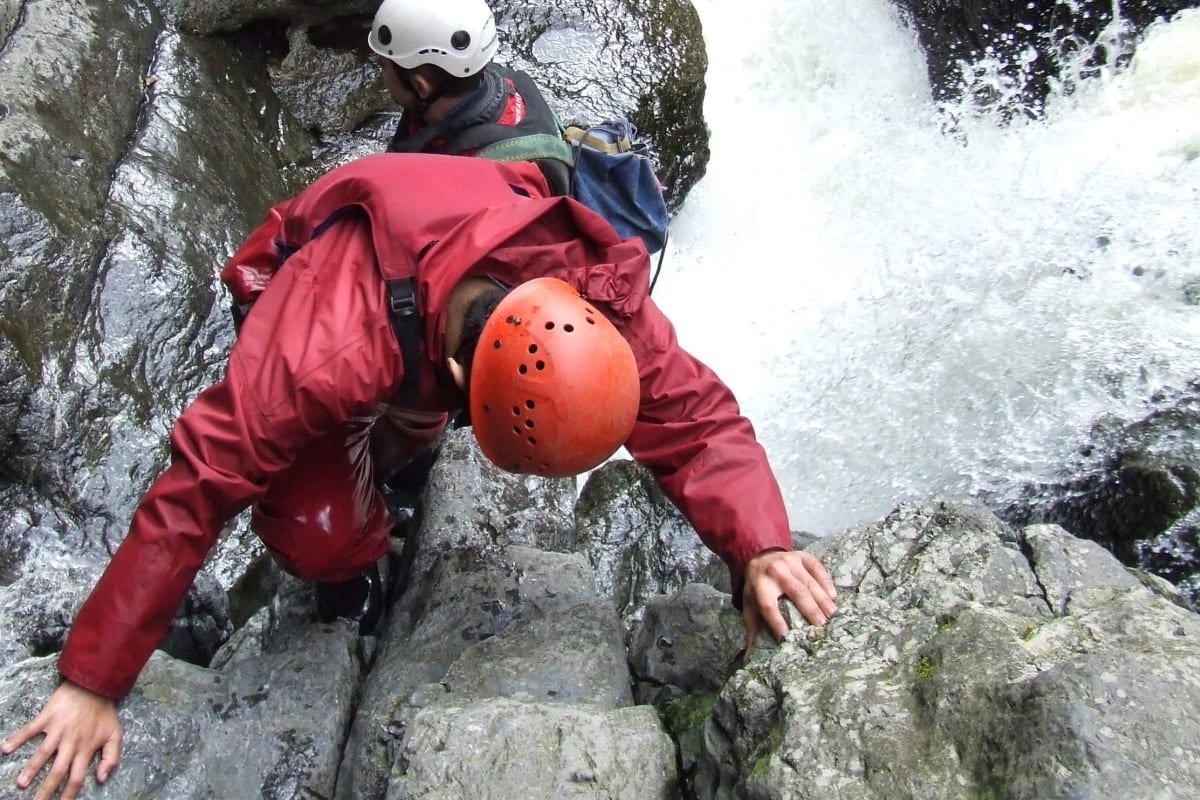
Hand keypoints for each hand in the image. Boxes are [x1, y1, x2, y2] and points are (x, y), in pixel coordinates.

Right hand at [2, 680, 121, 799]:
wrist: (95, 684)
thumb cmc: (104, 711)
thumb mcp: (115, 735)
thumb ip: (111, 758)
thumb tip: (101, 779)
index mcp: (87, 748)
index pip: (77, 777)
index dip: (68, 794)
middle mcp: (71, 742)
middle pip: (57, 771)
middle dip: (46, 790)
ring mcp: (58, 729)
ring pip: (43, 753)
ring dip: (31, 768)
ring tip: (21, 783)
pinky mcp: (48, 716)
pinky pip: (30, 729)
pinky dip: (18, 738)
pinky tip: (5, 748)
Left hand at [742, 549, 837, 657]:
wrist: (759, 557)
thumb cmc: (757, 587)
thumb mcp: (750, 605)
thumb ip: (752, 629)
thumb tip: (749, 658)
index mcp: (759, 586)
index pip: (768, 605)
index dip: (776, 621)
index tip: (787, 637)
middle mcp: (774, 571)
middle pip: (795, 592)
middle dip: (810, 610)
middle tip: (821, 626)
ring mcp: (789, 561)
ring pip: (809, 582)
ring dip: (822, 599)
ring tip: (831, 614)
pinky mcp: (802, 556)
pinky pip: (817, 568)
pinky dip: (826, 582)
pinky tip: (833, 596)